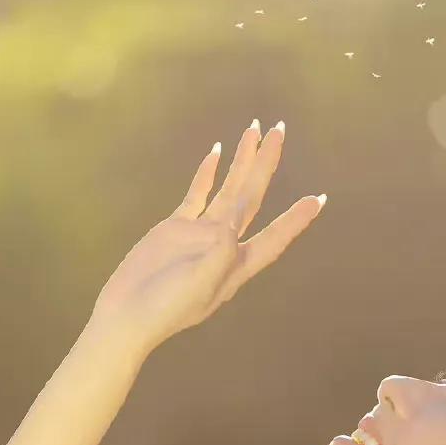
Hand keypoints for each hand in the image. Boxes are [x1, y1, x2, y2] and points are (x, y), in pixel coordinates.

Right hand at [90, 120, 325, 353]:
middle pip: (252, 199)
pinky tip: (218, 151)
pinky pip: (197, 195)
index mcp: (236, 265)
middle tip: (280, 129)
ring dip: (242, 162)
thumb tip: (235, 219)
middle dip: (266, 165)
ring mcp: (200, 235)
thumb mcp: (200, 282)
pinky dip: (207, 173)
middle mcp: (224, 246)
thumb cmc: (166, 307)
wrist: (126, 315)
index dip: (297, 219)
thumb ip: (220, 252)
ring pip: (228, 190)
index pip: (275, 237)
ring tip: (254, 130)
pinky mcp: (175, 228)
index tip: (319, 198)